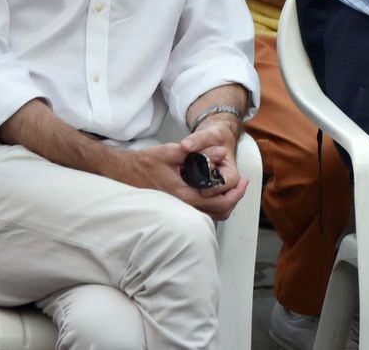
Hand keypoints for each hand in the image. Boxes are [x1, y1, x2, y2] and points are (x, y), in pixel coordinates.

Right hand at [104, 129, 248, 221]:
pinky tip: (216, 191)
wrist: (125, 173)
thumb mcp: (172, 152)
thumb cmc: (146, 163)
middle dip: (235, 198)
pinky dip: (215, 205)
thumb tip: (221, 152)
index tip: (244, 180)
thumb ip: (198, 152)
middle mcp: (183, 207)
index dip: (236, 191)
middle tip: (244, 184)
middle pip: (220, 212)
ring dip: (226, 203)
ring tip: (233, 188)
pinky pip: (202, 213)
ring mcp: (179, 210)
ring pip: (212, 215)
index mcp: (184, 194)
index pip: (219, 201)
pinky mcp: (177, 209)